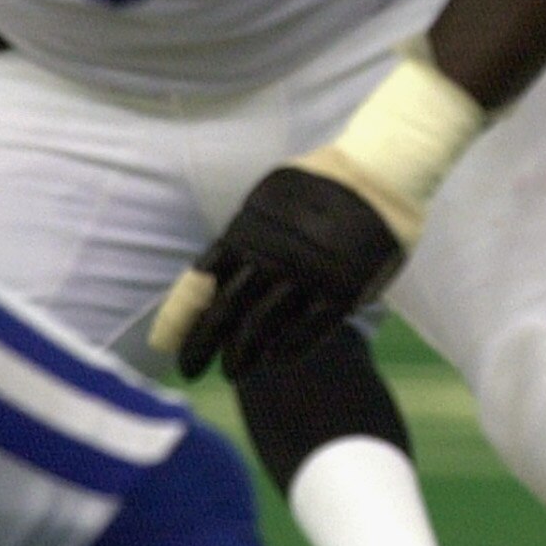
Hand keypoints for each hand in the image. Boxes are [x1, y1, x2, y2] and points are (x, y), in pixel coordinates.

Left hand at [149, 165, 405, 380]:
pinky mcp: (341, 290)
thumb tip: (209, 275)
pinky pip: (308, 331)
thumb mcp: (267, 200)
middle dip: (202, 346)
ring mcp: (307, 275)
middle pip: (225, 312)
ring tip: (233, 372)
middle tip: (191, 370)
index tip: (166, 345)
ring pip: (262, 328)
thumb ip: (242, 236)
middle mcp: (272, 255)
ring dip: (243, 356)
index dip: (180, 319)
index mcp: (247, 231)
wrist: (379, 173)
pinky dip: (287, 350)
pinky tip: (275, 361)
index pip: (200, 283)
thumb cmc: (320, 183)